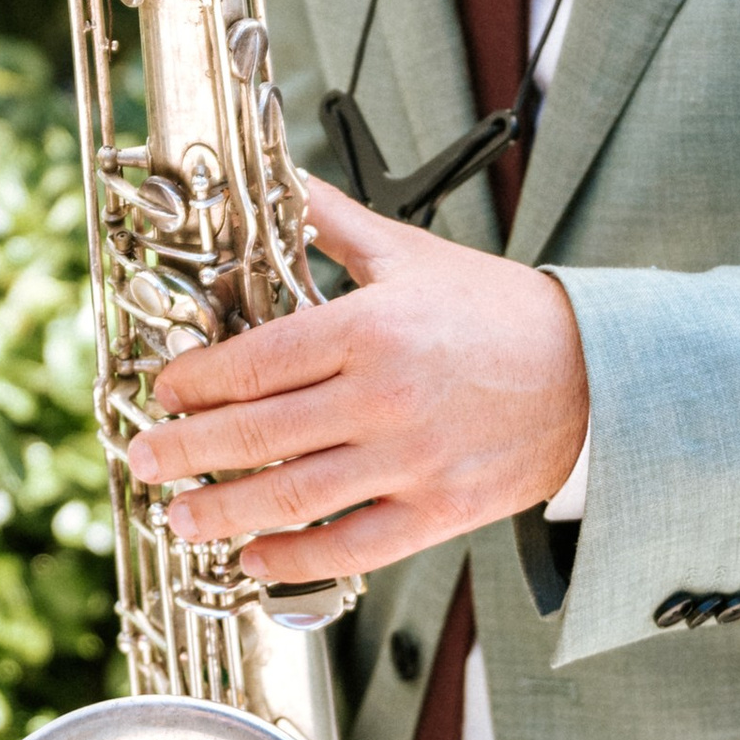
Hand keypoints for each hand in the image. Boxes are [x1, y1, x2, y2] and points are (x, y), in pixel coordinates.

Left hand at [123, 177, 588, 581]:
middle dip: (187, 451)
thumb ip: (334, 223)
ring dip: (224, 512)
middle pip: (259, 434)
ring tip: (180, 519)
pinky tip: (255, 557)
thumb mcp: (413, 254)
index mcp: (371, 328)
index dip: (197, 384)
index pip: (257, 363)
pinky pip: (351, 546)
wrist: (596, 372)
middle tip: (144, 459)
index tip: (164, 393)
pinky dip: (295, 559)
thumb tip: (280, 180)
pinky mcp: (440, 510)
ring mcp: (412, 459)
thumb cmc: (500, 313)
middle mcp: (385, 396)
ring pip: (293, 497)